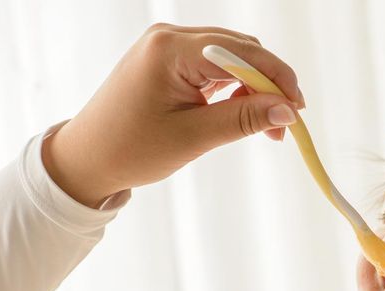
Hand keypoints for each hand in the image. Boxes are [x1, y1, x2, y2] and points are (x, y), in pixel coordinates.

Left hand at [42, 23, 304, 206]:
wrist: (86, 158)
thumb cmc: (131, 149)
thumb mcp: (193, 137)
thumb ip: (244, 119)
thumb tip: (289, 111)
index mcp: (170, 49)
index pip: (242, 53)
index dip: (277, 79)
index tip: (298, 111)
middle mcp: (169, 37)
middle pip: (240, 50)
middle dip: (268, 85)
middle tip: (286, 124)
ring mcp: (166, 46)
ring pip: (230, 59)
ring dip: (253, 88)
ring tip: (267, 127)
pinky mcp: (167, 61)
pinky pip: (213, 67)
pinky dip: (233, 90)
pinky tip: (243, 114)